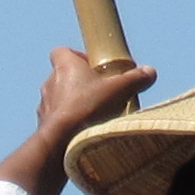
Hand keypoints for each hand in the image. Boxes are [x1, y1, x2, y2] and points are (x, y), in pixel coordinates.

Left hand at [0, 46, 158, 194]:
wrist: (61, 142)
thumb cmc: (87, 109)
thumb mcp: (118, 91)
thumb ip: (135, 79)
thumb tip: (150, 72)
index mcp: (65, 66)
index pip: (62, 51)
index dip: (77, 56)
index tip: (94, 66)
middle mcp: (50, 82)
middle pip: (63, 75)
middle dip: (80, 82)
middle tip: (100, 92)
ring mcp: (44, 104)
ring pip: (59, 98)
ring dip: (72, 104)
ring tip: (93, 115)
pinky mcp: (44, 125)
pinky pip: (56, 119)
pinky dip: (67, 123)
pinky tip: (82, 132)